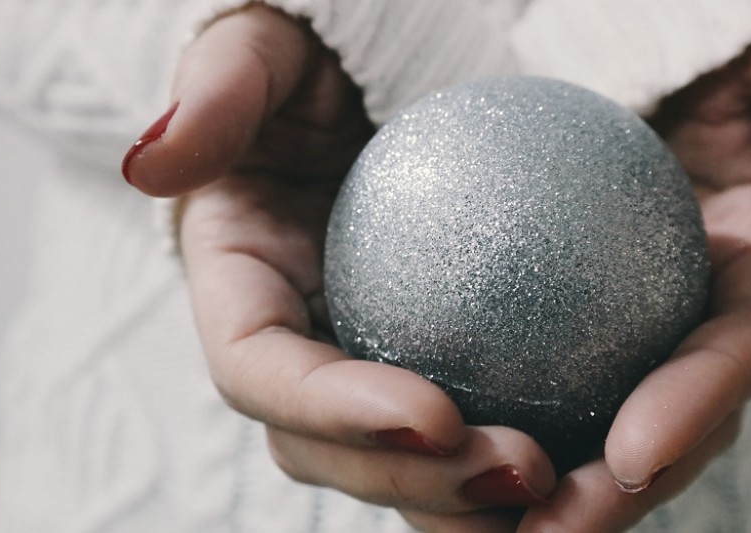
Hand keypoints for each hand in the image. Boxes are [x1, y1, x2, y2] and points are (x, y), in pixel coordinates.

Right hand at [123, 5, 554, 516]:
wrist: (388, 79)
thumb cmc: (324, 52)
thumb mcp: (269, 43)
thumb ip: (221, 91)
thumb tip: (151, 164)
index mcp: (240, 285)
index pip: (260, 371)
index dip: (332, 410)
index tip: (435, 412)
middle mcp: (294, 345)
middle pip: (331, 450)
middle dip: (417, 479)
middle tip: (523, 470)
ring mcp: (361, 365)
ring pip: (401, 466)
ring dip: (471, 499)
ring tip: (565, 487)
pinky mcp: (430, 365)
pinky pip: (472, 428)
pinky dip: (528, 455)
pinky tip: (599, 458)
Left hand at [410, 33, 750, 531]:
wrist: (651, 72)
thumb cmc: (722, 60)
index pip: (743, 352)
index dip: (697, 406)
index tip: (633, 452)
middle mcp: (703, 331)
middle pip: (672, 433)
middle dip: (617, 496)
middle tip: (550, 528)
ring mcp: (638, 344)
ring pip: (596, 439)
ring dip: (545, 494)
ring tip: (477, 526)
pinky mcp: (569, 343)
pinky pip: (527, 396)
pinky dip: (483, 435)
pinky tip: (425, 458)